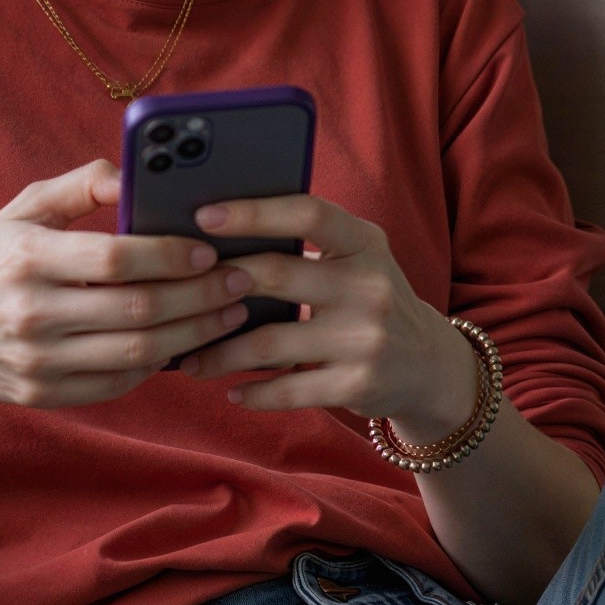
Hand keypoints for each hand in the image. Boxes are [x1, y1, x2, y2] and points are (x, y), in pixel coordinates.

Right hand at [0, 158, 250, 408]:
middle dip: (199, 297)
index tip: (208, 251)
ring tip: (228, 315)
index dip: (168, 256)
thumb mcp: (21, 208)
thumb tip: (138, 175)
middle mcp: (32, 312)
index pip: (114, 258)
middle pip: (136, 310)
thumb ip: (82, 185)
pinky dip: (158, 365)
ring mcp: (37, 359)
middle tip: (240, 282)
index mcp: (27, 257)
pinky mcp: (44, 393)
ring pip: (136, 354)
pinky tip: (186, 344)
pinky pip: (117, 383)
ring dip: (193, 335)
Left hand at [174, 193, 480, 440]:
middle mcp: (369, 286)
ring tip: (188, 359)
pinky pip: (287, 389)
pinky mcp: (358, 384)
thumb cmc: (367, 300)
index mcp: (365, 243)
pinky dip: (251, 393)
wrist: (429, 364)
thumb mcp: (356, 260)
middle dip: (217, 286)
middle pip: (277, 275)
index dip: (254, 212)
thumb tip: (217, 236)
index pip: (308, 213)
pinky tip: (229, 390)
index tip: (203, 215)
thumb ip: (306, 246)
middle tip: (175, 298)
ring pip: (269, 342)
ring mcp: (365, 338)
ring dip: (220, 353)